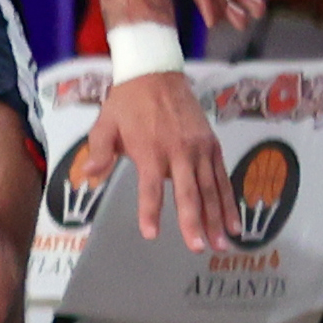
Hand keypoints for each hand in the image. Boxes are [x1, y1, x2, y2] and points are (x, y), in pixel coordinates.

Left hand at [84, 68, 229, 250]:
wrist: (156, 74)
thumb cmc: (127, 103)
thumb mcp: (105, 124)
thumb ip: (100, 152)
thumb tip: (88, 176)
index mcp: (150, 149)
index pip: (150, 187)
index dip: (151, 211)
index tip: (151, 234)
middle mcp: (178, 152)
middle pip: (188, 192)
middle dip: (194, 222)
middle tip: (199, 248)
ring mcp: (199, 149)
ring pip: (211, 188)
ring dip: (217, 217)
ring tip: (222, 243)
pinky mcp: (212, 145)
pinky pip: (223, 176)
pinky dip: (229, 200)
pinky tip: (234, 222)